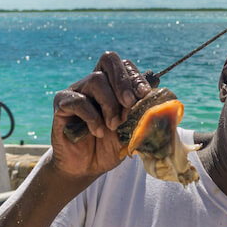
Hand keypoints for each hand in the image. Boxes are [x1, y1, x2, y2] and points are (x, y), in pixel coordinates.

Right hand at [51, 51, 151, 177]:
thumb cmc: (111, 147)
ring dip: (110, 104)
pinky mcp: (62, 104)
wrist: (87, 167)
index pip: (124, 65)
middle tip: (130, 104)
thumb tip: (165, 103)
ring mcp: (77, 91)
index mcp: (113, 85)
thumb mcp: (133, 131)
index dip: (135, 77)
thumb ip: (145, 116)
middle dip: (124, 81)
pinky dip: (92, 117)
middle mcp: (94, 83)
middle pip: (109, 60)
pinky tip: (98, 131)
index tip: (144, 94)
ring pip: (96, 80)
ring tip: (113, 126)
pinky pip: (78, 100)